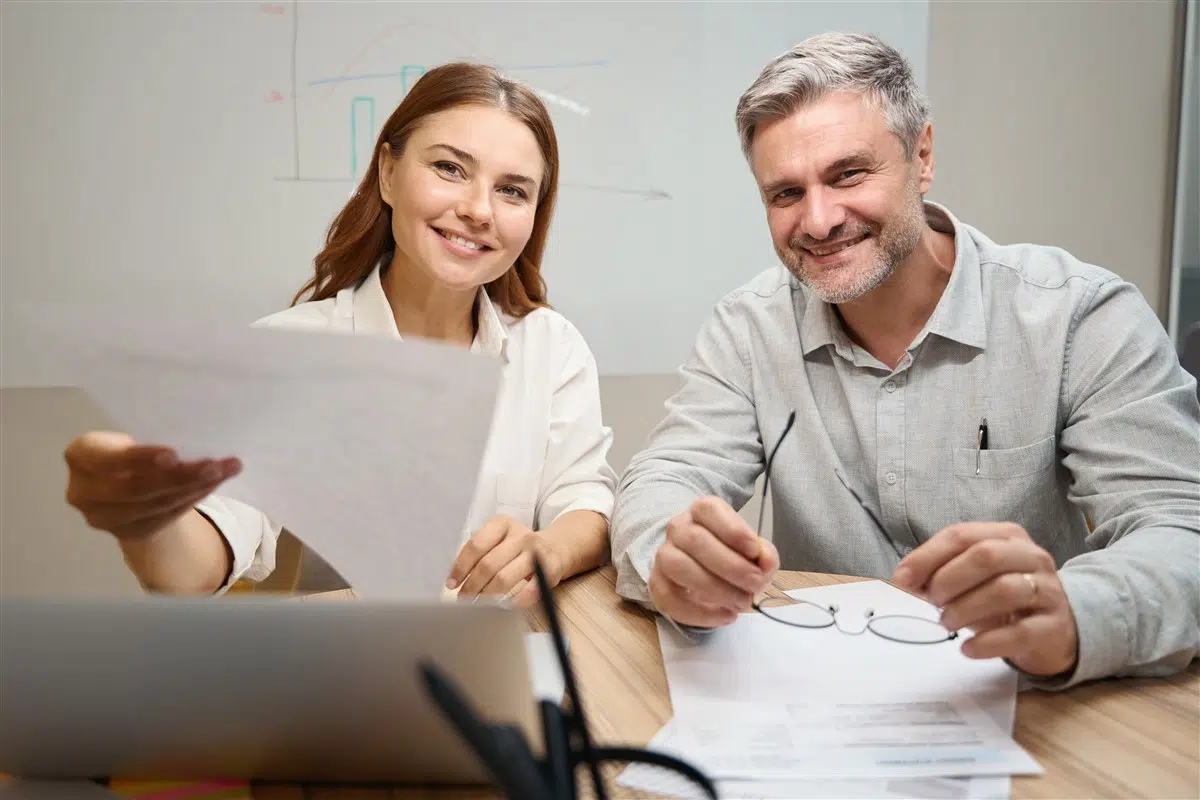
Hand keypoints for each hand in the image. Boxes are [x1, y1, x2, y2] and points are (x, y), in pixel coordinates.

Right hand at [64, 431, 240, 541]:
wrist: (127, 484)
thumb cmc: (131, 449)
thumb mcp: (129, 437)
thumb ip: (149, 438)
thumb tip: (198, 433)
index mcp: (81, 456)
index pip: (107, 458)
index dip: (139, 458)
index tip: (174, 454)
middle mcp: (84, 491)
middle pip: (136, 488)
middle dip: (180, 476)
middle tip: (215, 466)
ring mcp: (104, 518)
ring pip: (156, 505)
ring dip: (195, 487)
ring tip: (225, 471)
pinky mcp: (128, 533)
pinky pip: (166, 517)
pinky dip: (193, 499)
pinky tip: (213, 485)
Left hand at [447, 515, 562, 607]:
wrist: (555, 548)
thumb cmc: (518, 548)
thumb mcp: (499, 540)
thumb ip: (478, 553)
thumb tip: (454, 577)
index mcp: (502, 524)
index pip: (476, 546)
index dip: (461, 567)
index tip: (452, 584)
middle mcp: (520, 535)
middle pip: (488, 564)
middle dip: (472, 585)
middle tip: (464, 599)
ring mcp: (536, 552)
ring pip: (504, 578)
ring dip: (488, 595)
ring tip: (479, 605)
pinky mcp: (550, 569)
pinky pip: (529, 590)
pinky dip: (515, 601)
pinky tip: (506, 606)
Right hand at [648, 496, 778, 628]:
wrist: (702, 569)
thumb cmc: (731, 555)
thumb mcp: (754, 551)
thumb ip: (764, 554)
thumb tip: (765, 562)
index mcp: (702, 511)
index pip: (710, 510)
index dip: (733, 530)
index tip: (755, 551)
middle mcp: (678, 528)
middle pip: (695, 540)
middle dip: (731, 566)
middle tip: (756, 584)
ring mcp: (664, 555)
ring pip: (678, 567)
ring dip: (715, 589)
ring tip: (742, 602)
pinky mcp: (657, 583)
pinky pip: (670, 598)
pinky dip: (701, 612)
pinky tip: (726, 615)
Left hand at [892, 522, 1078, 676]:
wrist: (1056, 631)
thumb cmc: (1004, 600)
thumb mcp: (971, 580)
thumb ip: (938, 575)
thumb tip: (903, 579)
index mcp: (1007, 536)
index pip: (961, 535)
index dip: (926, 557)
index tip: (901, 580)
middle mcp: (1031, 557)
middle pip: (986, 556)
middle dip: (949, 578)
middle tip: (932, 601)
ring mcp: (1047, 591)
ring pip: (1004, 590)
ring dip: (965, 608)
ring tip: (947, 623)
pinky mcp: (1054, 627)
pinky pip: (1019, 632)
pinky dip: (987, 642)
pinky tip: (967, 649)